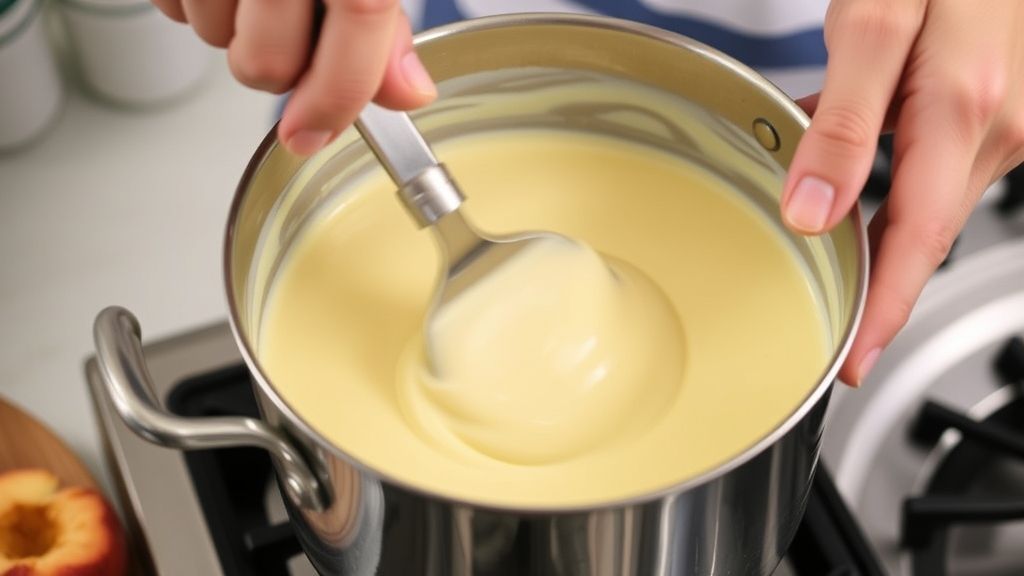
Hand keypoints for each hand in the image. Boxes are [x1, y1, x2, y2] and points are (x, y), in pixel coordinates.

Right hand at [152, 0, 436, 154]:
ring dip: (235, 32)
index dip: (339, 91)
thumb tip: (408, 92)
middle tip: (294, 36)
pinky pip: (170, 6)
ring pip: (213, 37)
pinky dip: (194, 7)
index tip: (314, 134)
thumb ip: (386, 27)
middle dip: (281, 72)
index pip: (359, 16)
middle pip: (268, 60)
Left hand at [781, 0, 1023, 385]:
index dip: (885, 309)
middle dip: (883, 290)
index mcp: (965, 110)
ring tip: (837, 274)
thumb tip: (811, 211)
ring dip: (884, 238)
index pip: (919, 239)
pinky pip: (938, 165)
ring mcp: (1003, 116)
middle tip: (837, 335)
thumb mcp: (876, 21)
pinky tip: (853, 185)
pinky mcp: (992, 104)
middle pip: (927, 231)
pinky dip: (895, 187)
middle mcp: (998, 123)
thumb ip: (843, 119)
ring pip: (931, 201)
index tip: (853, 361)